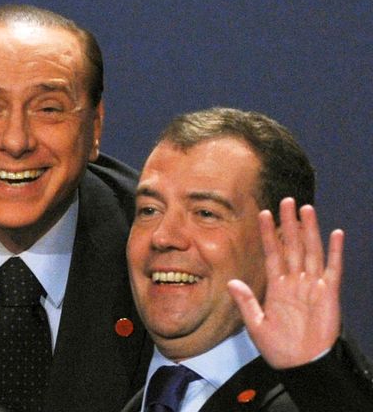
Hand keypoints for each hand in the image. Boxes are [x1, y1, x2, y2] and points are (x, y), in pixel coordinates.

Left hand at [228, 197, 342, 368]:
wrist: (301, 365)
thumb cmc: (279, 348)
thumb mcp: (256, 324)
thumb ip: (246, 302)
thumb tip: (231, 282)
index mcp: (276, 287)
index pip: (272, 253)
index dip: (267, 234)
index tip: (262, 213)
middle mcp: (295, 282)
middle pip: (292, 246)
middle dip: (288, 224)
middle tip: (286, 201)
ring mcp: (313, 286)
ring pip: (311, 251)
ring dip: (309, 230)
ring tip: (306, 208)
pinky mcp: (329, 294)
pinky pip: (332, 269)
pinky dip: (335, 251)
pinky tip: (335, 233)